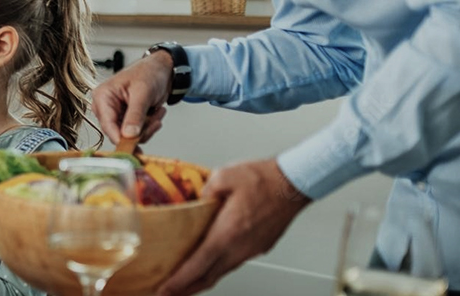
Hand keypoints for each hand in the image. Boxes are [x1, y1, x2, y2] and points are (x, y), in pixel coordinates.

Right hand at [90, 50, 172, 145]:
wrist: (162, 70)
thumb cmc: (149, 72)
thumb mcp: (142, 93)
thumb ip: (135, 114)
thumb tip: (128, 135)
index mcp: (103, 97)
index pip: (107, 124)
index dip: (120, 138)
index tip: (134, 147)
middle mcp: (106, 108)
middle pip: (118, 133)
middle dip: (140, 130)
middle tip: (156, 121)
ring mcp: (116, 115)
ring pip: (129, 136)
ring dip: (148, 128)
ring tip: (157, 113)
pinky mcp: (126, 120)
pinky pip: (137, 134)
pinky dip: (149, 127)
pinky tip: (156, 113)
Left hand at [157, 159, 311, 295]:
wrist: (295, 183)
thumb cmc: (265, 178)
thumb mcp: (224, 175)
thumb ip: (204, 190)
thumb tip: (195, 199)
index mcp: (228, 232)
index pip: (198, 265)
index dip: (179, 281)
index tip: (164, 289)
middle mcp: (240, 247)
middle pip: (208, 277)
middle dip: (186, 289)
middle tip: (167, 293)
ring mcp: (251, 249)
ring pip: (222, 272)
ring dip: (201, 279)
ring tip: (185, 282)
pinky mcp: (259, 246)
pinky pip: (233, 262)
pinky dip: (217, 268)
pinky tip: (210, 263)